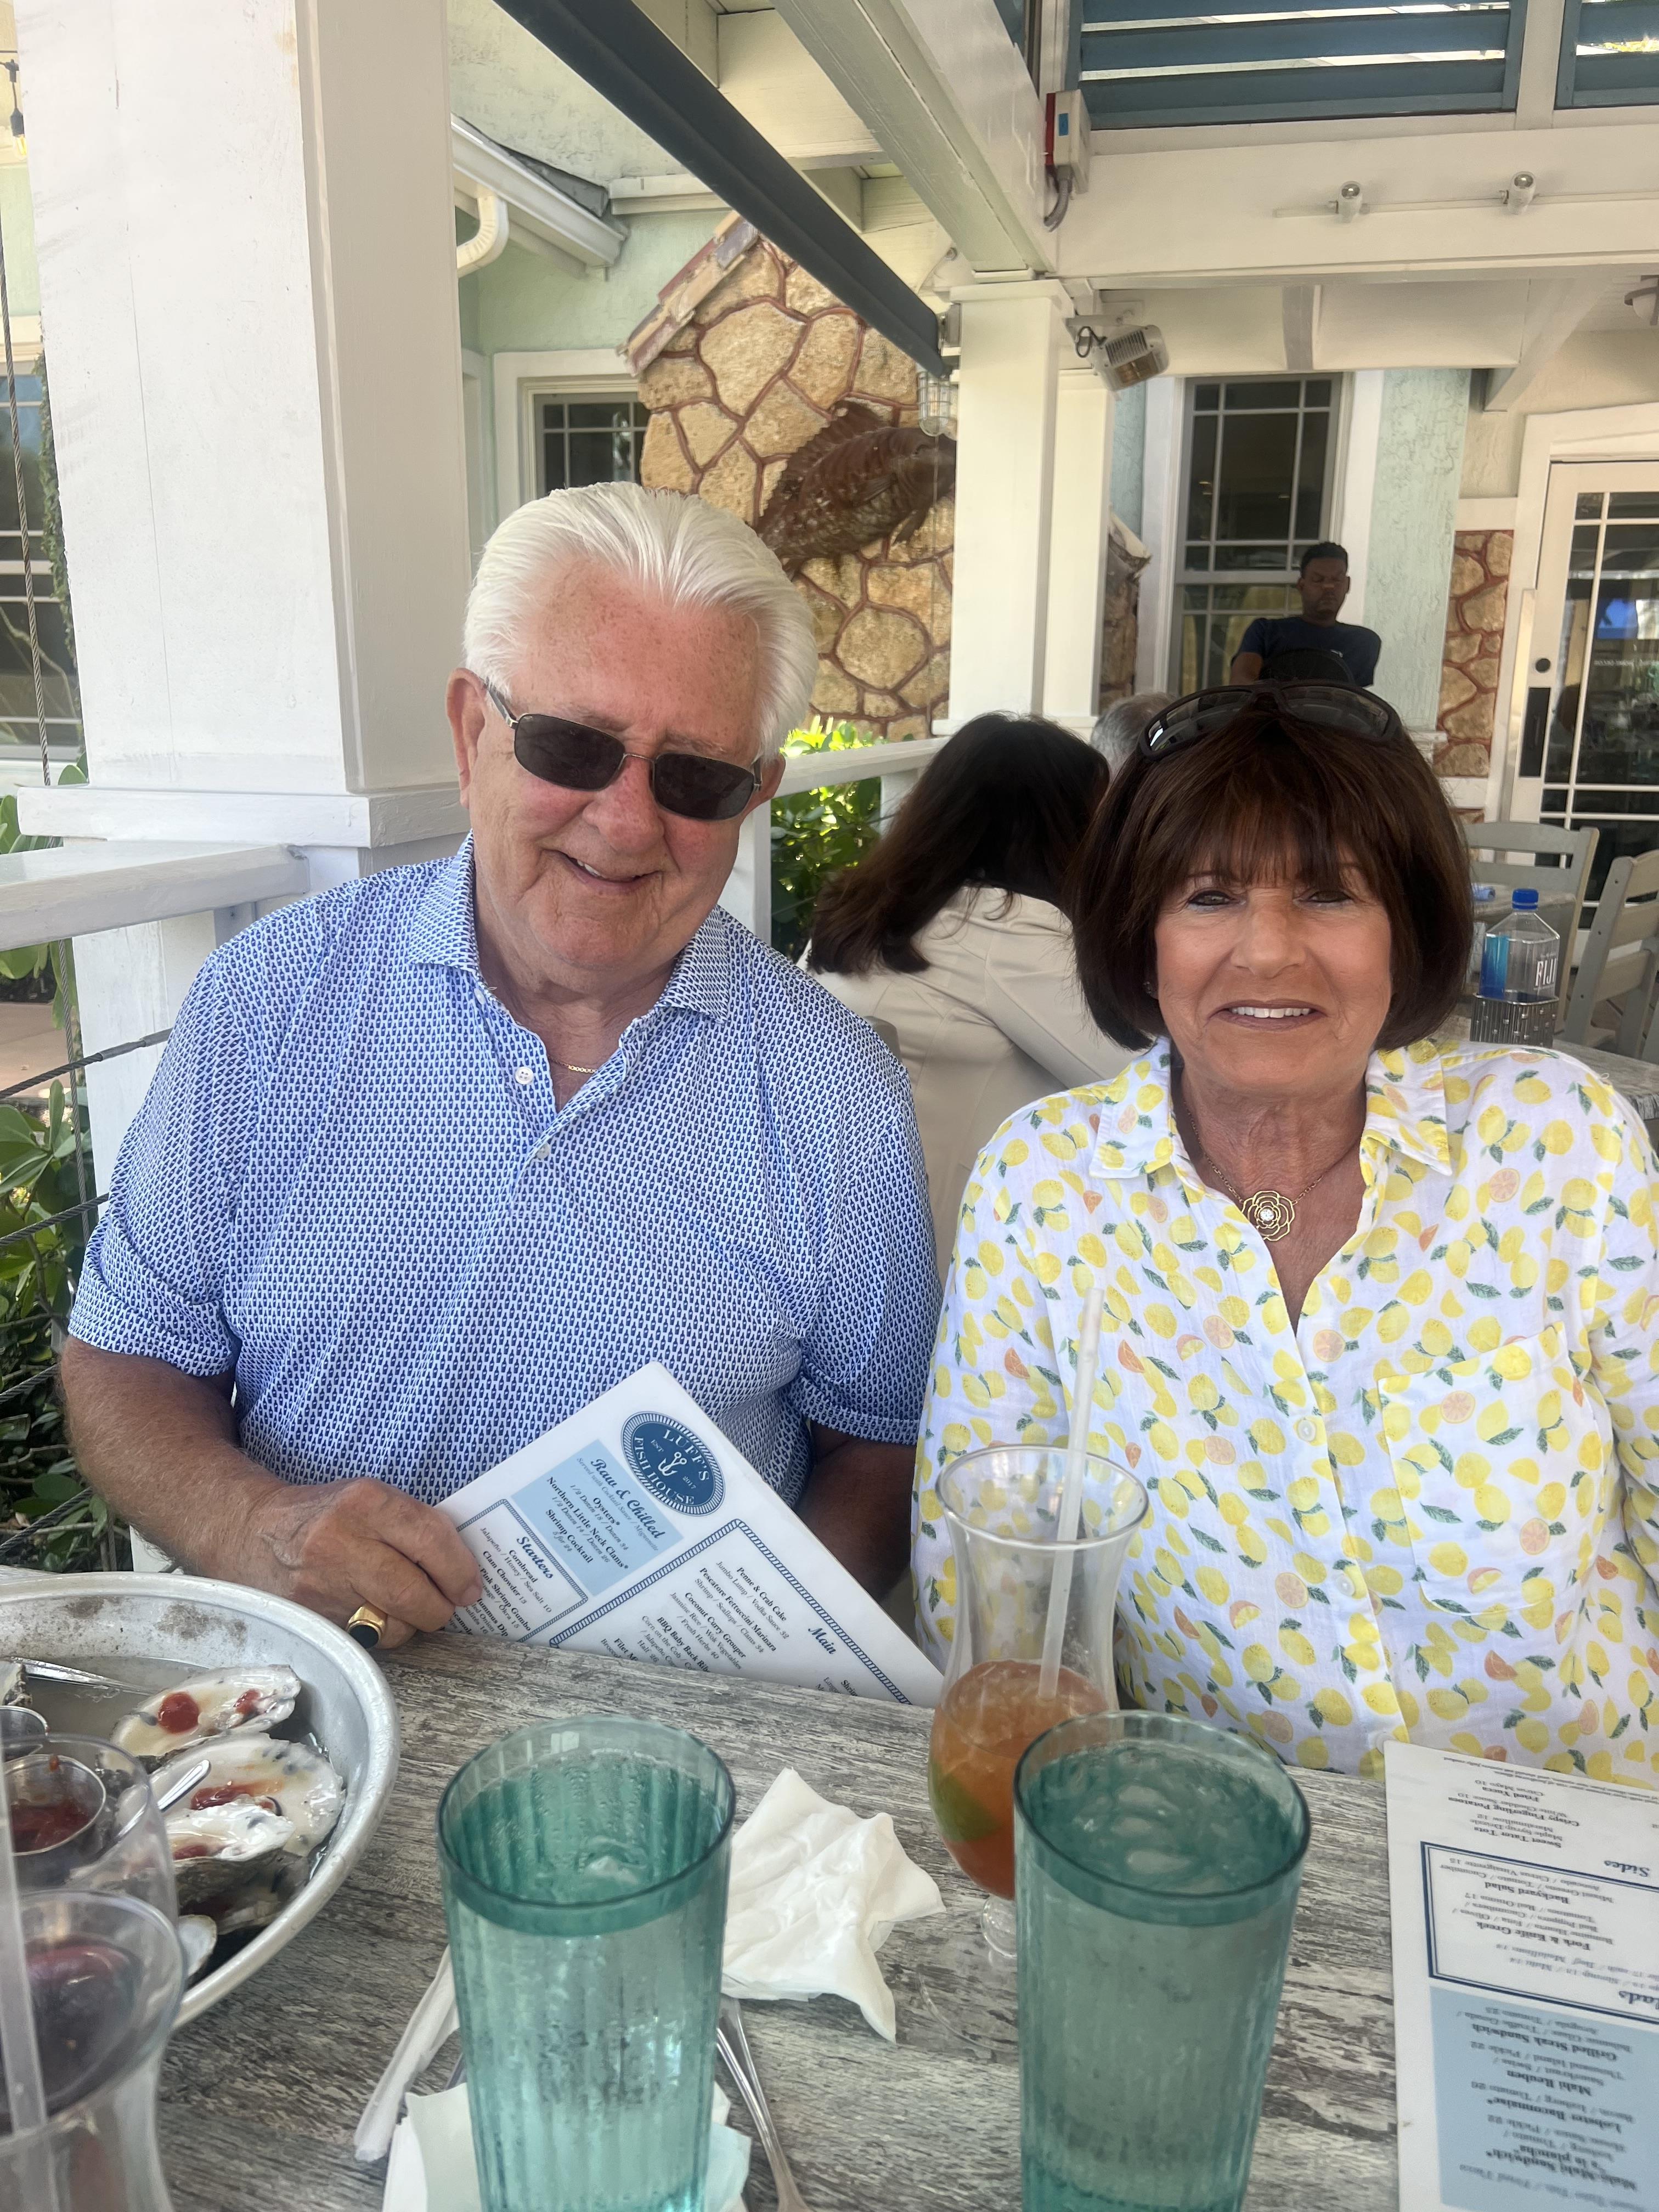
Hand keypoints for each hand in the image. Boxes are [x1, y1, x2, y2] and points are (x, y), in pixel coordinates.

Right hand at [240, 1477, 483, 1648]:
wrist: (249, 1531)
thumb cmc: (324, 1515)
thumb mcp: (366, 1499)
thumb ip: (412, 1524)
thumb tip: (464, 1567)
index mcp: (364, 1502)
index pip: (429, 1538)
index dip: (460, 1569)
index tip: (471, 1587)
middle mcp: (340, 1542)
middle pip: (414, 1592)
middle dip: (441, 1607)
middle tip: (447, 1606)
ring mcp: (320, 1586)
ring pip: (392, 1625)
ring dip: (410, 1625)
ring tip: (405, 1609)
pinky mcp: (309, 1618)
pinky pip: (365, 1640)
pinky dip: (379, 1635)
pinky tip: (372, 1616)